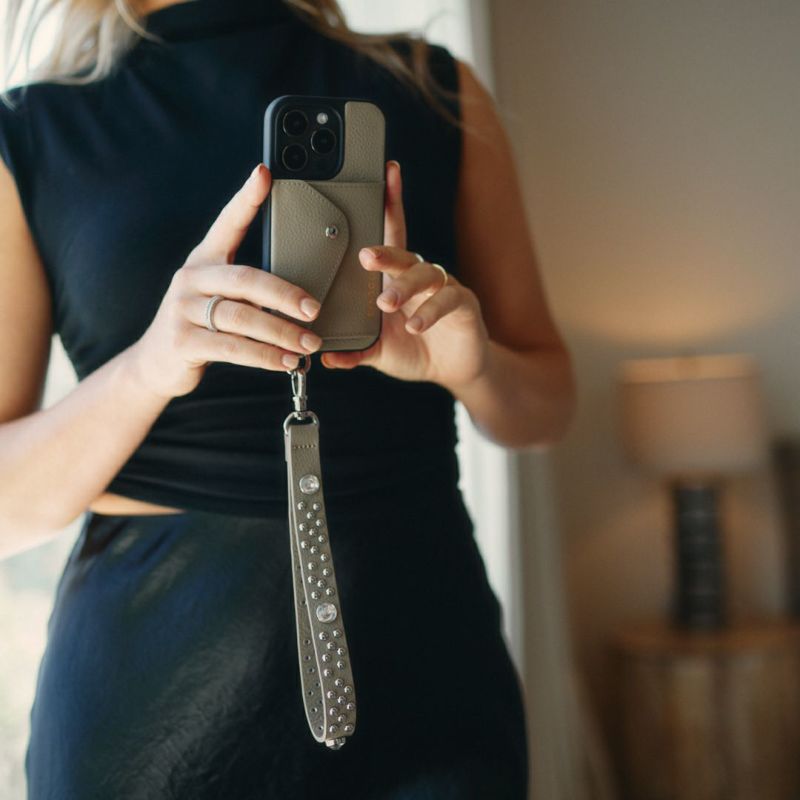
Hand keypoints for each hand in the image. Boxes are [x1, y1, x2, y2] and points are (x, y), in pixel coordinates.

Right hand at [126, 164, 323, 398]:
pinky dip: (264, 356)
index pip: (227, 223)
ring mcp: (183, 309)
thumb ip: (249, 289)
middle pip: (245, 279)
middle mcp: (191, 278)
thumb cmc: (201, 324)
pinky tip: (285, 362)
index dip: (246, 199)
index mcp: (205, 259)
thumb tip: (302, 296)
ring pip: (241, 316)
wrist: (158, 362)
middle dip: (285, 295)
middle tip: (314, 309)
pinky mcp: (183, 341)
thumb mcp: (219, 295)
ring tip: (308, 343)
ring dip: (281, 332)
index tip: (264, 175)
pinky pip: (232, 348)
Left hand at [321, 161, 490, 390]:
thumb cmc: (415, 350)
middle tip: (365, 257)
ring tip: (385, 303)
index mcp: (399, 278)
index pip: (391, 235)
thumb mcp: (379, 351)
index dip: (390, 204)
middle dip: (385, 252)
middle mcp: (421, 276)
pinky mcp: (465, 305)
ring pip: (425, 275)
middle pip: (404, 254)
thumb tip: (325, 357)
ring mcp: (445, 288)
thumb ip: (355, 351)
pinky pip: (448, 300)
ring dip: (404, 287)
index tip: (385, 174)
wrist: (454, 369)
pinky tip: (415, 324)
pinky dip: (430, 312)